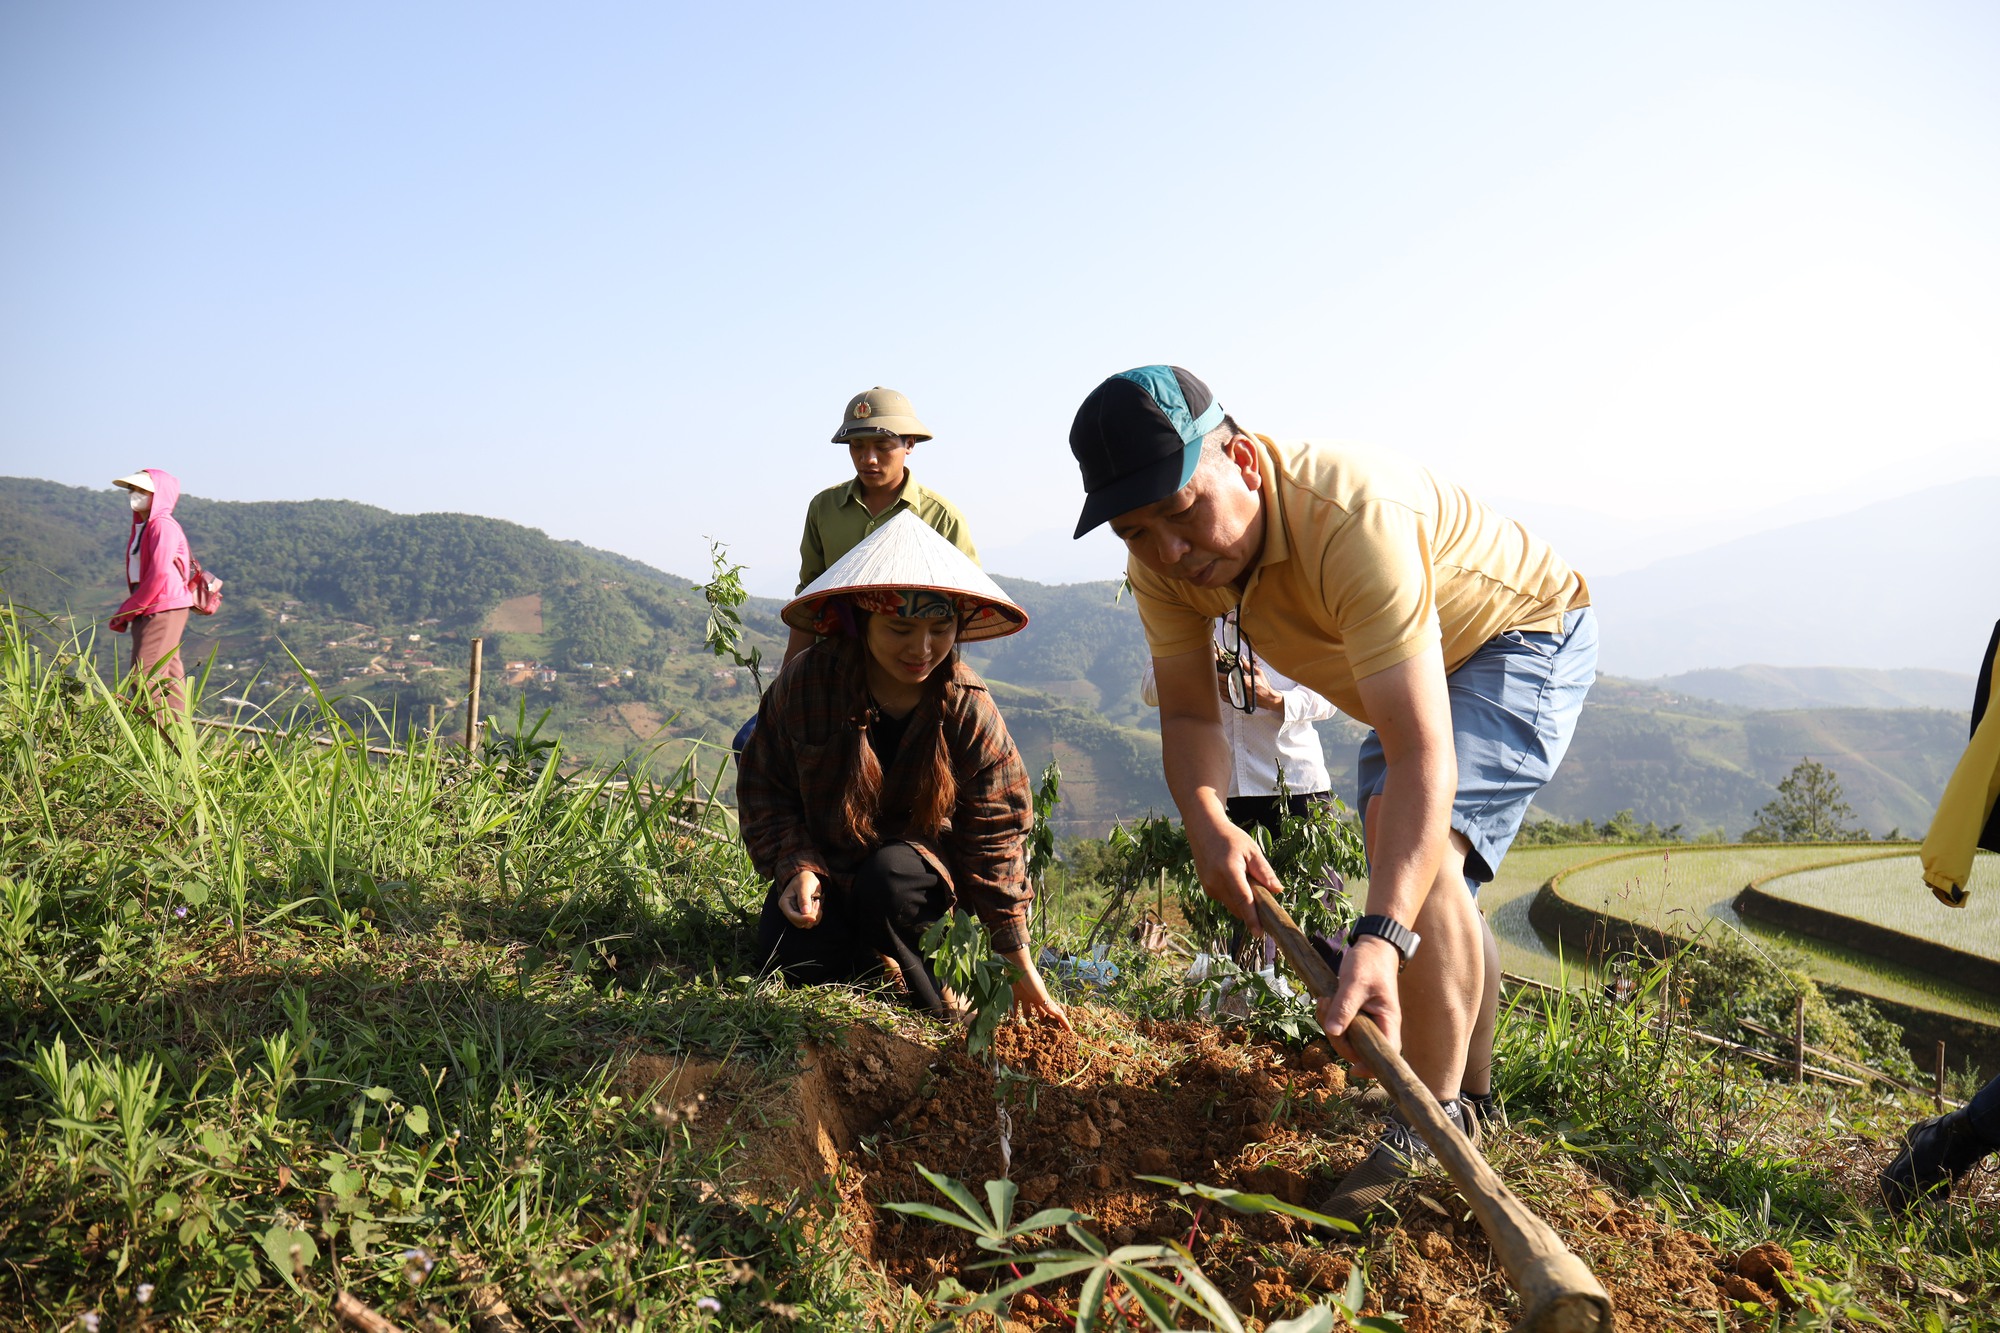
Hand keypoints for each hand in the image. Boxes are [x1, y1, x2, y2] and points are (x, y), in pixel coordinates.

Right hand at [780, 870, 822, 927]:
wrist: (808, 878)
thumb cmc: (804, 879)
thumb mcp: (803, 886)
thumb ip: (804, 898)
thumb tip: (805, 912)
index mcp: (785, 903)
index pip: (792, 916)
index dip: (803, 919)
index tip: (813, 917)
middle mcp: (789, 910)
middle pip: (800, 923)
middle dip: (810, 915)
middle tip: (816, 902)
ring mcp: (796, 914)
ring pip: (806, 924)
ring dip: (815, 915)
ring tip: (817, 902)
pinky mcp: (804, 915)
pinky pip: (811, 922)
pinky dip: (817, 916)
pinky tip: (818, 905)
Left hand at [1003, 950, 1073, 1031]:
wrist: (1017, 966)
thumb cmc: (1030, 979)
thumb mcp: (1040, 994)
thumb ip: (1048, 1004)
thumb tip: (1061, 1014)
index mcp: (1044, 999)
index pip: (1056, 1012)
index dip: (1062, 1021)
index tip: (1069, 1031)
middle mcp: (1036, 999)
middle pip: (1042, 1012)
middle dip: (1044, 1021)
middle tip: (1045, 1032)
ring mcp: (1025, 996)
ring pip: (1027, 1010)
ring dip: (1026, 1017)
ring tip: (1025, 1027)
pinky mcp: (1015, 993)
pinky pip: (1014, 1005)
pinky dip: (1013, 1011)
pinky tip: (1011, 1018)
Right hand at [1187, 819, 1283, 926]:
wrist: (1204, 830)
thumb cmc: (1231, 838)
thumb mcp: (1252, 850)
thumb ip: (1264, 871)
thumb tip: (1278, 890)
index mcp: (1229, 871)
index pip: (1243, 900)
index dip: (1252, 918)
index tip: (1259, 933)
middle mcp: (1215, 882)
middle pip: (1238, 907)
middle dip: (1252, 910)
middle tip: (1265, 898)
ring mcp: (1209, 886)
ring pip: (1231, 905)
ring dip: (1243, 902)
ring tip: (1247, 880)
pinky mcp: (1207, 888)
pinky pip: (1225, 900)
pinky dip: (1234, 897)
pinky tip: (1236, 880)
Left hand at [1213, 661, 1282, 712]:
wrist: (1268, 698)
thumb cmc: (1263, 686)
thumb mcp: (1257, 673)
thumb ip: (1248, 666)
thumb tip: (1242, 658)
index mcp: (1242, 681)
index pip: (1225, 678)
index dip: (1218, 675)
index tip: (1216, 672)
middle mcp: (1238, 689)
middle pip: (1221, 685)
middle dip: (1218, 680)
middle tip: (1216, 676)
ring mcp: (1237, 697)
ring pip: (1222, 692)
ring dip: (1219, 687)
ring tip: (1219, 682)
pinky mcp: (1238, 702)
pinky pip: (1226, 699)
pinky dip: (1222, 695)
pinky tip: (1223, 691)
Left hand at [1314, 935, 1402, 1071]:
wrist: (1371, 947)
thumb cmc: (1370, 963)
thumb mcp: (1355, 982)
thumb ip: (1344, 1007)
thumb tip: (1332, 1031)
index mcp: (1388, 1022)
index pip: (1386, 1054)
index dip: (1371, 1067)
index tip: (1353, 1070)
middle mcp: (1379, 1026)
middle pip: (1358, 1050)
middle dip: (1337, 1037)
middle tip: (1326, 1006)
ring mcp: (1366, 1023)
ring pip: (1345, 1039)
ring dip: (1330, 1024)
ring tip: (1325, 999)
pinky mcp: (1354, 1017)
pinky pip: (1339, 1027)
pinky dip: (1329, 1017)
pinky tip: (1325, 1000)